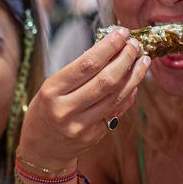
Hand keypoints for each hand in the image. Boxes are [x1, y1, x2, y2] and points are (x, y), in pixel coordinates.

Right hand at [16, 28, 148, 168]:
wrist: (40, 149)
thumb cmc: (45, 110)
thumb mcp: (51, 87)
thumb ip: (77, 71)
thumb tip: (109, 49)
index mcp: (52, 92)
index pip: (87, 65)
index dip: (109, 47)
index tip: (122, 34)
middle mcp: (66, 110)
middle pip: (106, 80)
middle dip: (125, 59)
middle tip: (135, 45)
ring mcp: (81, 126)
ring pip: (116, 96)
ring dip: (133, 76)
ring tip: (142, 61)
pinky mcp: (94, 136)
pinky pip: (116, 111)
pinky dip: (128, 94)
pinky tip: (134, 81)